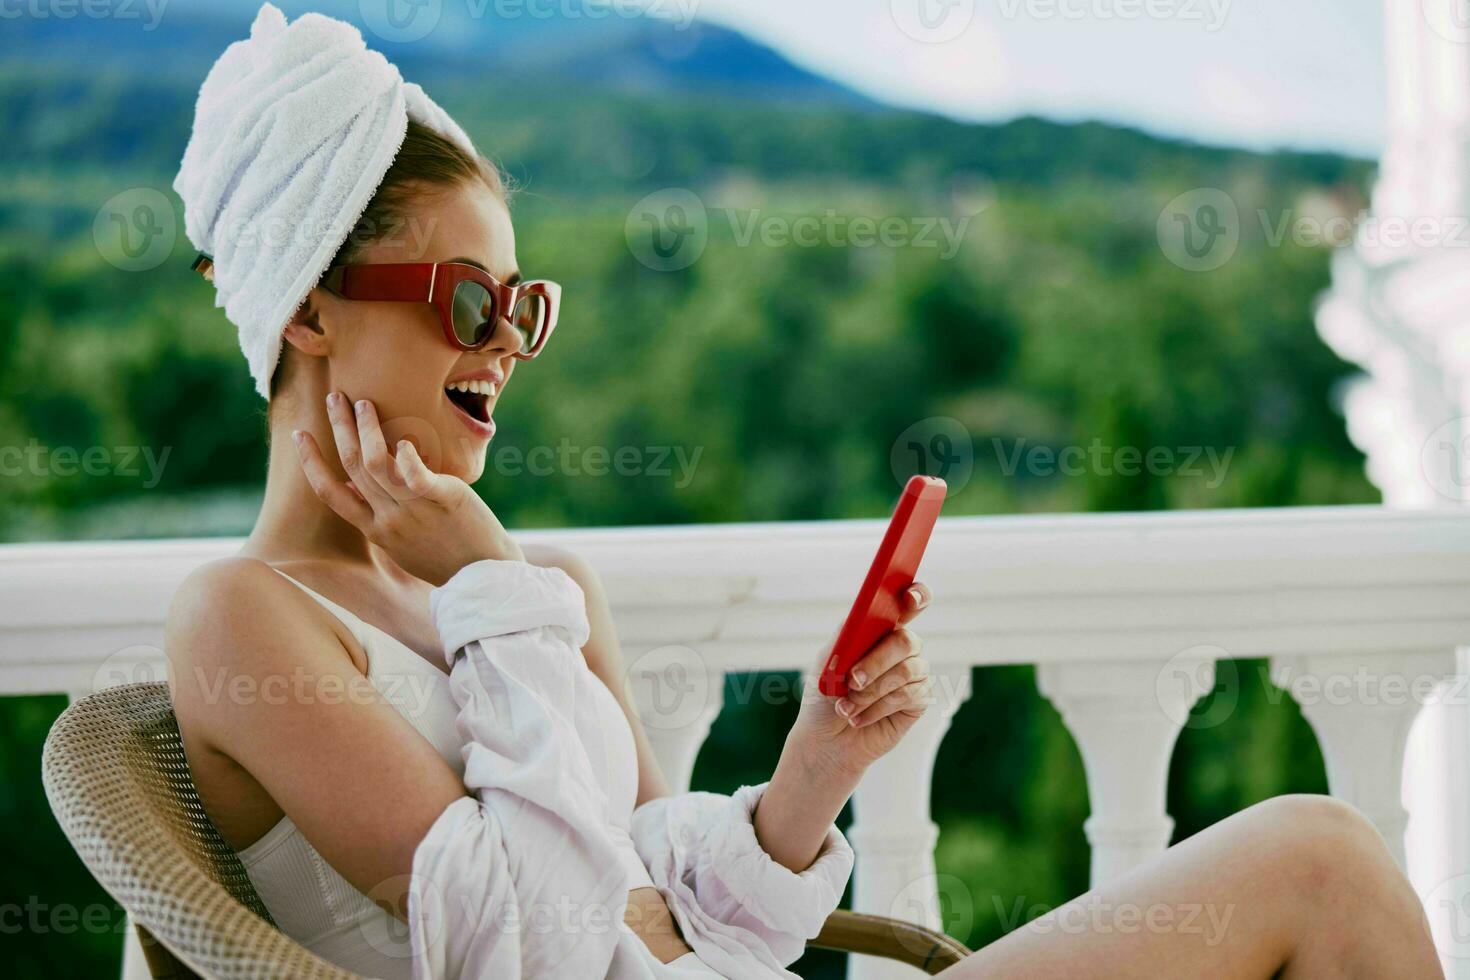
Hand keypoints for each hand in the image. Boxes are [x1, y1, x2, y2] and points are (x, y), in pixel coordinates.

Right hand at [293, 392, 522, 584]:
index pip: (330, 493)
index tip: (299, 433)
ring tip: (363, 402)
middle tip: (334, 397)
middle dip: (339, 427)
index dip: (311, 462)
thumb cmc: (444, 557)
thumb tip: (351, 485)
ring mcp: (415, 510)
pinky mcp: (446, 500)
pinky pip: (418, 478)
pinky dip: (407, 458)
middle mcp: (388, 520)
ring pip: (377, 464)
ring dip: (366, 429)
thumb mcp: (400, 544)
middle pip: (353, 465)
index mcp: (374, 530)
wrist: (484, 578)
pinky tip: (401, 440)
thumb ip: (375, 516)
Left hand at [784, 584, 934, 779]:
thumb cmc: (825, 696)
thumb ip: (845, 636)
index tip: (910, 598)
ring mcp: (913, 674)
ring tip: (846, 707)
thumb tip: (861, 617)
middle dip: (877, 662)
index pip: (908, 603)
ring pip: (906, 671)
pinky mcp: (918, 701)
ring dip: (871, 691)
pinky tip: (859, 718)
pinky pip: (908, 696)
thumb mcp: (826, 661)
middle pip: (906, 641)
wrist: (826, 740)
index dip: (917, 595)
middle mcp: (901, 648)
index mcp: (880, 629)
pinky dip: (878, 708)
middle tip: (852, 680)